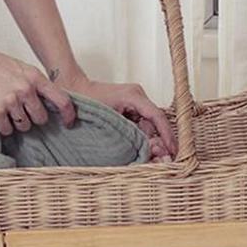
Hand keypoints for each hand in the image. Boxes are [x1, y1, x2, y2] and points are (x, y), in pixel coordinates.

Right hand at [0, 42, 75, 135]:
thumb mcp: (19, 68)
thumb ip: (33, 83)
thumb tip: (47, 102)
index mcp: (34, 77)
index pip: (62, 100)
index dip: (68, 114)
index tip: (68, 123)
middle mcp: (26, 89)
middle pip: (41, 119)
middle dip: (32, 119)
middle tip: (20, 111)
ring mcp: (11, 100)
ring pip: (24, 126)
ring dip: (16, 123)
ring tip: (4, 109)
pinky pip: (7, 129)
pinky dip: (2, 126)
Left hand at [59, 73, 177, 160]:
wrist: (73, 88)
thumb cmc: (85, 101)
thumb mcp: (106, 121)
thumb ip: (126, 134)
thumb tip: (143, 149)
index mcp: (134, 96)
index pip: (157, 116)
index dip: (166, 135)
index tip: (173, 150)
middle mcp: (138, 96)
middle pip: (155, 123)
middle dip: (158, 141)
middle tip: (159, 158)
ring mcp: (135, 101)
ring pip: (148, 125)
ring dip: (147, 140)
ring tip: (148, 155)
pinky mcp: (131, 107)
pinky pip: (141, 124)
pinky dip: (140, 136)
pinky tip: (138, 147)